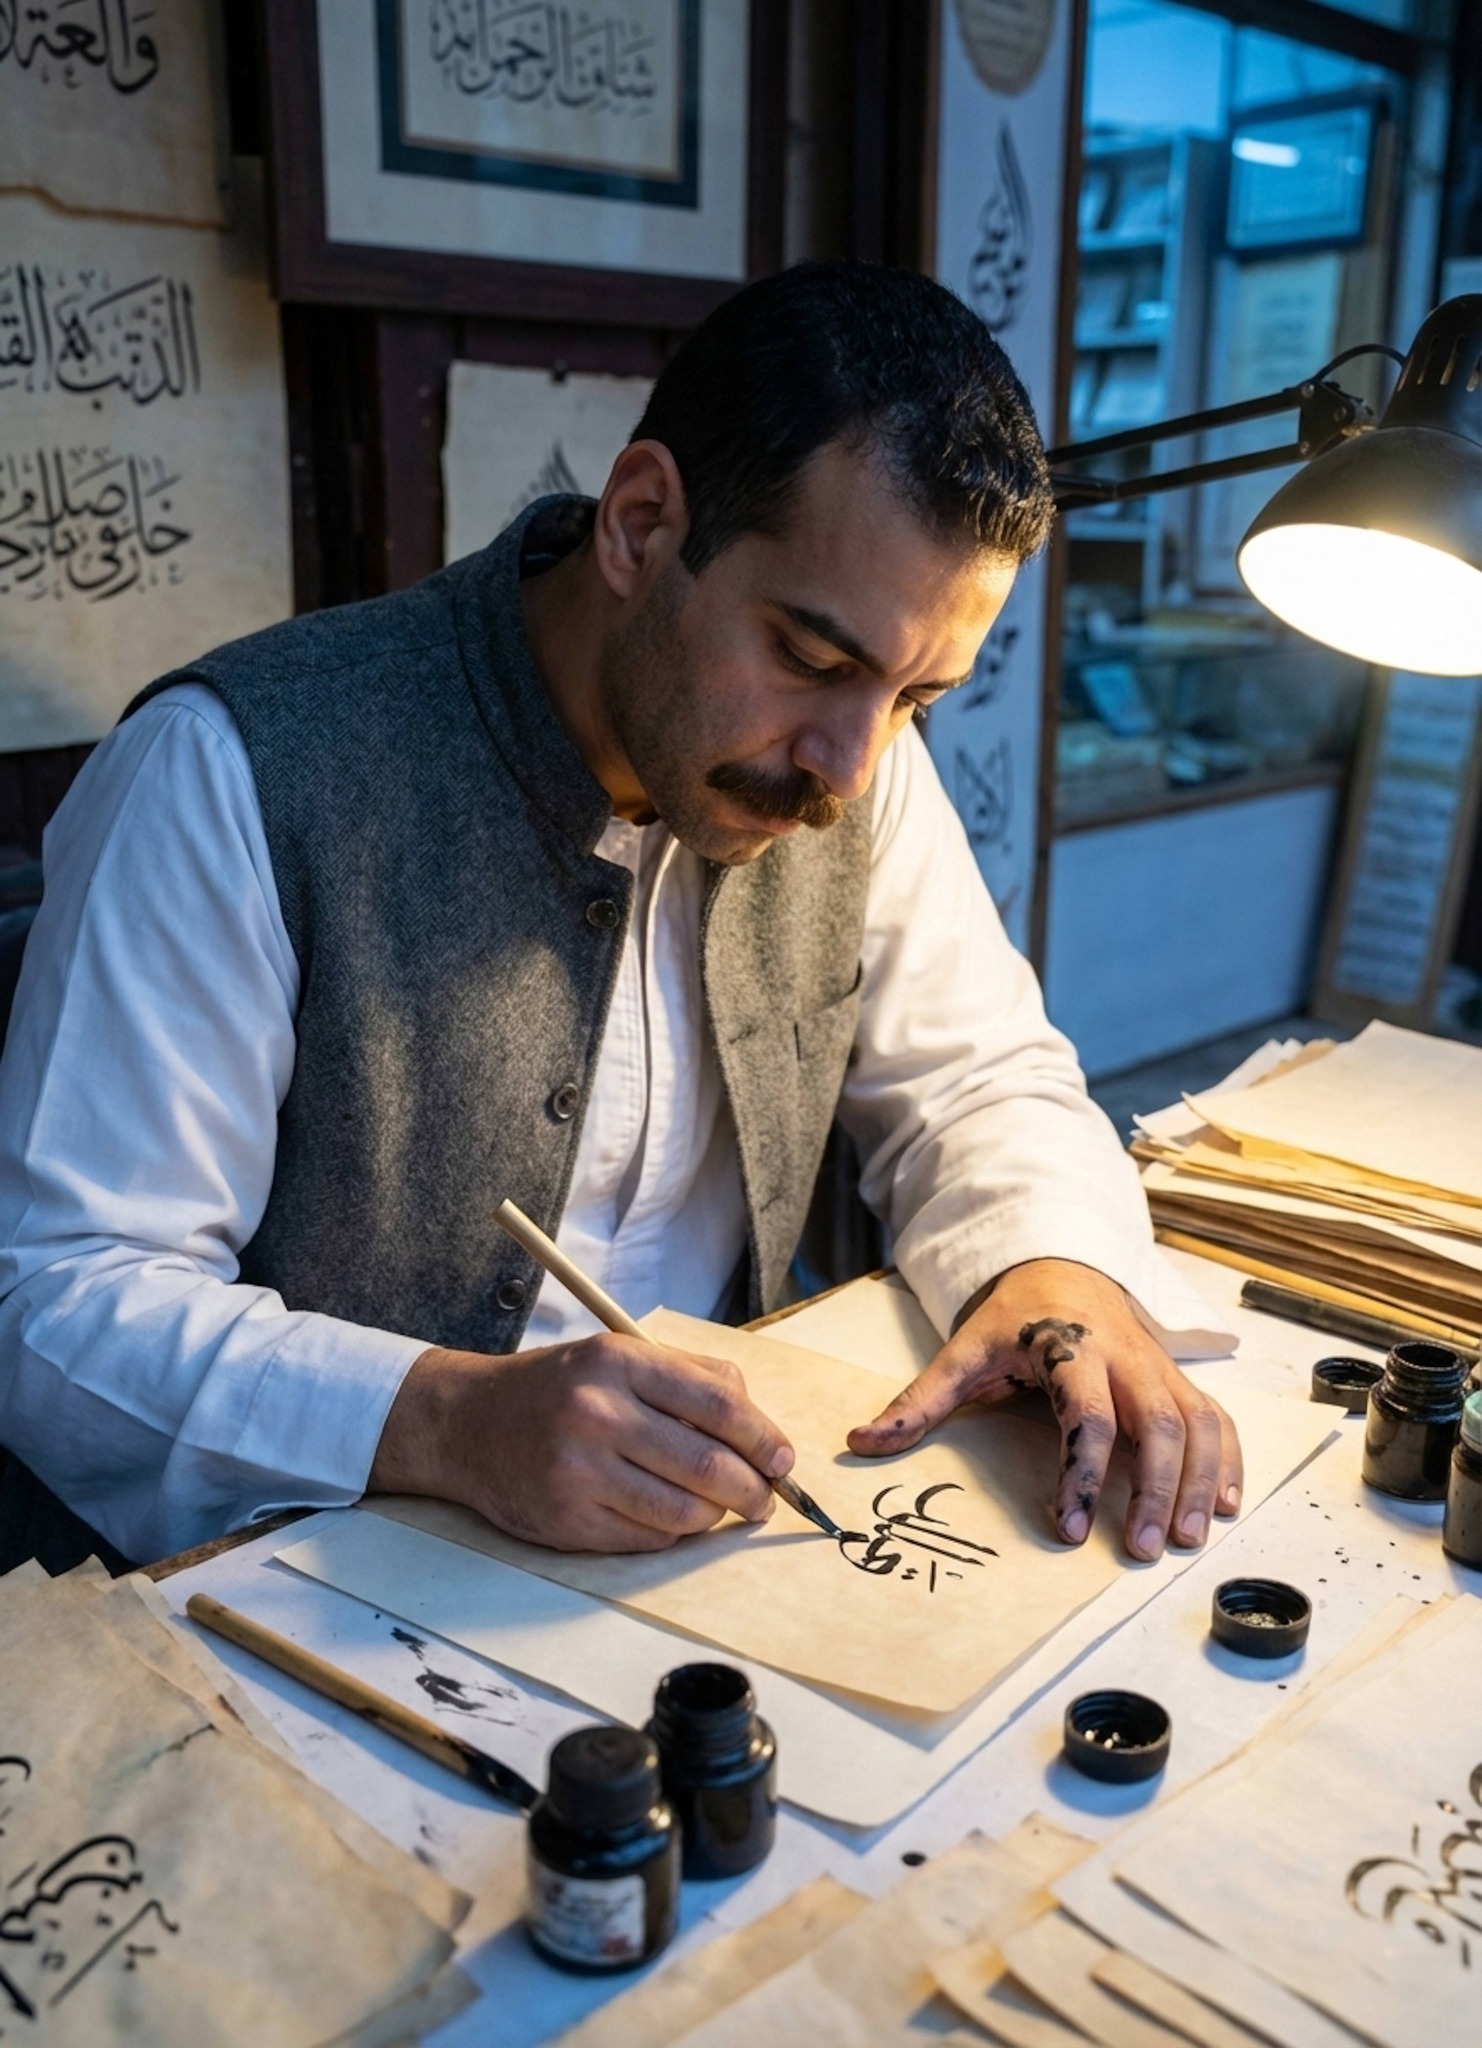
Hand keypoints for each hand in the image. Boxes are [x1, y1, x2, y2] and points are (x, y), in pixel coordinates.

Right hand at [369, 1333, 795, 1552]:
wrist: (465, 1424)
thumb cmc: (556, 1388)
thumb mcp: (616, 1356)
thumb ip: (689, 1377)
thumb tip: (759, 1426)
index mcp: (618, 1363)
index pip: (719, 1403)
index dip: (763, 1436)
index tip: (783, 1459)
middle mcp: (598, 1414)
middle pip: (708, 1464)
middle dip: (754, 1489)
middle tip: (765, 1498)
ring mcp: (580, 1471)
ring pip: (684, 1510)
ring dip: (717, 1516)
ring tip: (721, 1508)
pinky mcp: (568, 1520)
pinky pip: (648, 1538)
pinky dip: (675, 1533)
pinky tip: (673, 1518)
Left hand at [846, 1258, 1241, 1560]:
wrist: (1062, 1267)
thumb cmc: (1013, 1319)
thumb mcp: (963, 1352)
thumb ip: (919, 1401)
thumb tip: (861, 1442)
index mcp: (1071, 1350)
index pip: (1086, 1417)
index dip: (1081, 1474)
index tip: (1067, 1526)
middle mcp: (1126, 1358)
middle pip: (1158, 1425)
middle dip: (1155, 1490)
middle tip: (1139, 1550)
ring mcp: (1159, 1367)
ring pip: (1198, 1425)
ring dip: (1199, 1484)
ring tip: (1186, 1540)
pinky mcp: (1178, 1378)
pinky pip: (1217, 1419)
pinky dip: (1228, 1461)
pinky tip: (1225, 1505)